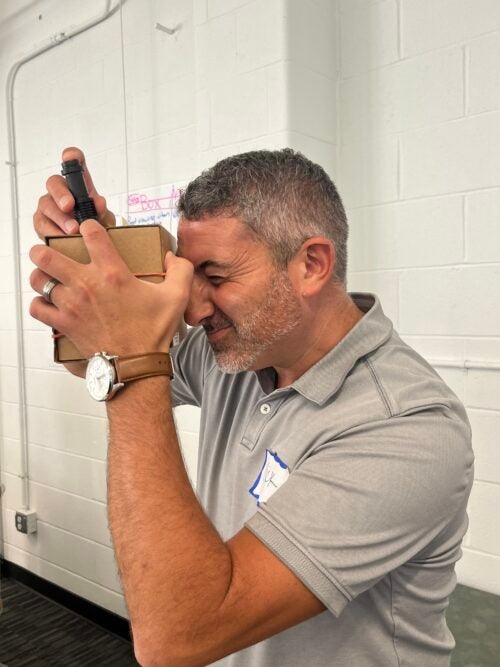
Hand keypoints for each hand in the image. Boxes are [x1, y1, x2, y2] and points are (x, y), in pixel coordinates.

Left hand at [29, 220, 193, 357]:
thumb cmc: (153, 332)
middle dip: (46, 249)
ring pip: (38, 280)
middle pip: (46, 255)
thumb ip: (180, 269)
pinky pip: (37, 307)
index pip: (90, 233)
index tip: (90, 230)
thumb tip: (171, 256)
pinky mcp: (64, 323)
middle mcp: (87, 284)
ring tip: (50, 277)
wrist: (136, 365)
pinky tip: (50, 302)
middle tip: (54, 252)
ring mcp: (72, 304)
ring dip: (42, 276)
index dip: (88, 226)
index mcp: (113, 273)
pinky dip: (39, 303)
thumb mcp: (177, 296)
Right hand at [33, 147, 114, 239]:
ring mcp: (48, 206)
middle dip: (61, 194)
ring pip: (46, 205)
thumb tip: (99, 202)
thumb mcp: (104, 219)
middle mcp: (60, 191)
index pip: (73, 163)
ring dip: (59, 218)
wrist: (89, 247)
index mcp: (78, 185)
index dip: (71, 157)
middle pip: (54, 183)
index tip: (71, 157)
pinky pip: (42, 225)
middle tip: (69, 206)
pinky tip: (63, 239)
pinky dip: (53, 233)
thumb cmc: (96, 226)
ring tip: (73, 230)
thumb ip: (102, 210)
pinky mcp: (41, 223)